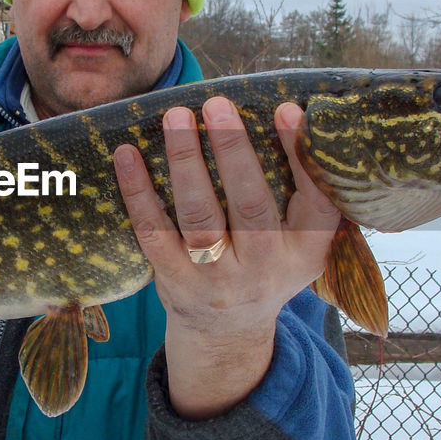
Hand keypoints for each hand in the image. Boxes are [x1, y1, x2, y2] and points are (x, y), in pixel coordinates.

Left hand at [113, 97, 340, 419]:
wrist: (227, 334)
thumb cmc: (266, 265)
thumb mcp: (302, 244)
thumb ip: (305, 194)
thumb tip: (291, 113)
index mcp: (305, 251)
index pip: (314, 201)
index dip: (300, 155)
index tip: (287, 109)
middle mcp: (264, 268)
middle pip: (250, 206)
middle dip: (233, 151)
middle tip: (217, 105)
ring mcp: (216, 278)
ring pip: (199, 217)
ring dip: (185, 162)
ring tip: (176, 118)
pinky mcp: (175, 280)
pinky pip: (153, 232)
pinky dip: (138, 192)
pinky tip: (127, 155)